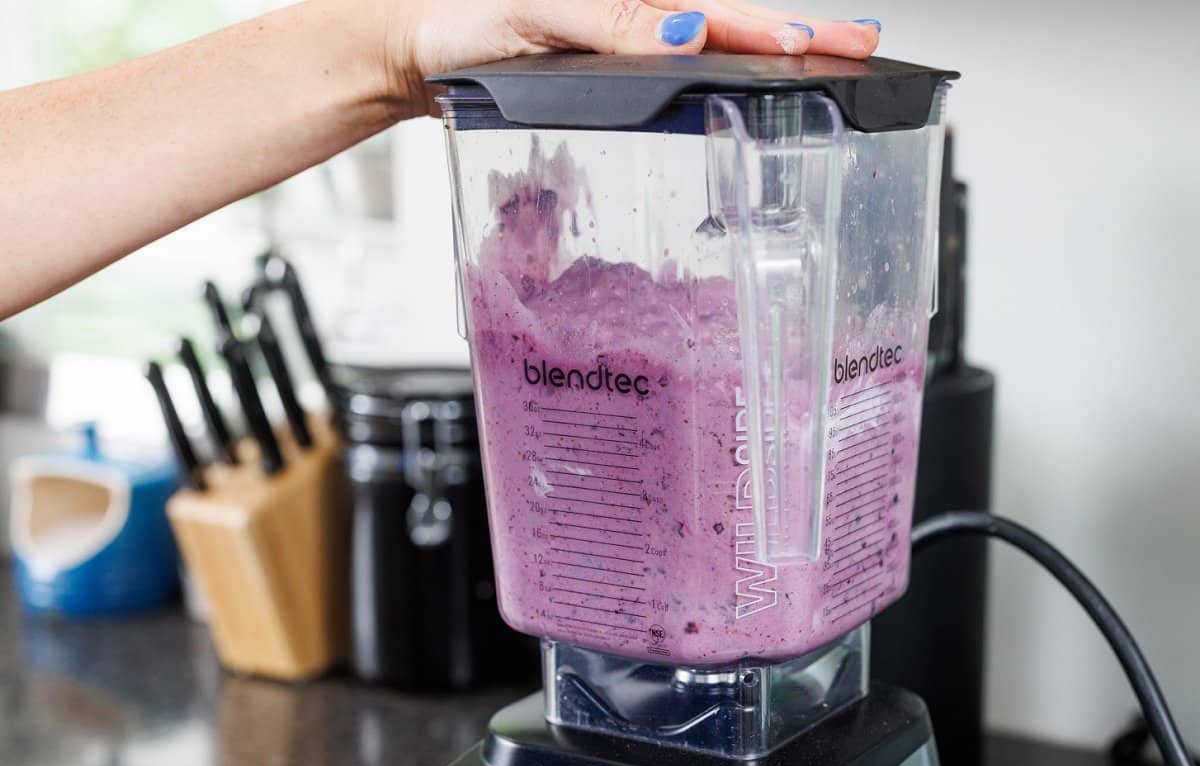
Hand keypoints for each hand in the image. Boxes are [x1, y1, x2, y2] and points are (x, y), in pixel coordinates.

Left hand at [382, 0, 881, 116]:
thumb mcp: (535, 13)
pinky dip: (719, 72)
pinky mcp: (608, 63)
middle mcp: (638, 13)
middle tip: (859, 46)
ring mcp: (626, 38)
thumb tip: (687, 32)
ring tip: (820, 59)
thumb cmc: (466, 19)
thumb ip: (608, 21)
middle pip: (734, 21)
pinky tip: (739, 80)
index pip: (726, 12)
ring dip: (768, 52)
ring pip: (712, 42)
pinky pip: (675, 68)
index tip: (837, 41)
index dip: (786, 29)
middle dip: (801, 34)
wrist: (419, 42)